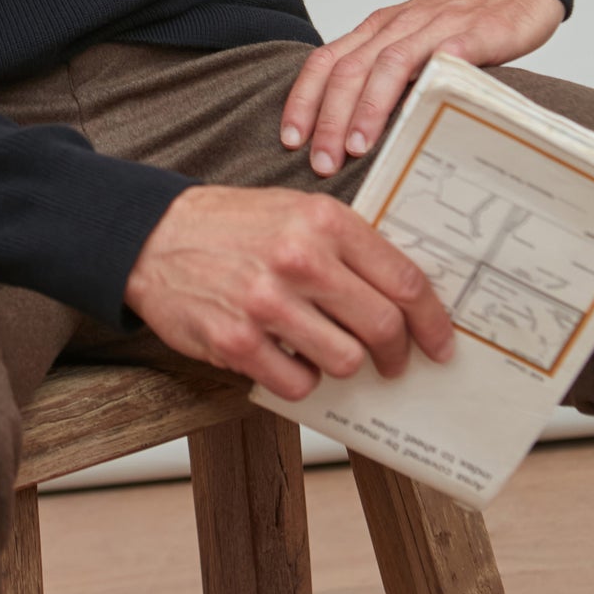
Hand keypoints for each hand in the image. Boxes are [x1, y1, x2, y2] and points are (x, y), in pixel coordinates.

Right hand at [123, 184, 455, 400]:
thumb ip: (346, 245)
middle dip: (395, 354)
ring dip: (342, 364)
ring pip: (345, 361)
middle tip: (391, 362)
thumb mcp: (295, 211)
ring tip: (321, 349)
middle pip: (383, 327)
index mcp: (323, 220)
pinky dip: (299, 378)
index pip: (403, 280)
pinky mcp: (238, 342)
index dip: (432, 321)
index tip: (439, 343)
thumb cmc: (231, 225)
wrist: (153, 235)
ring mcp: (268, 303)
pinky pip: (297, 383)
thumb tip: (403, 295)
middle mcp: (300, 258)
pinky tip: (285, 357)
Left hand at [279, 0, 565, 177]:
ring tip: (356, 148)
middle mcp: (396, 26)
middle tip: (320, 161)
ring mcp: (433, 28)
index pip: (326, 61)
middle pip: (348, 69)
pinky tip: (416, 116)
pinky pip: (443, 58)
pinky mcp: (472, 33)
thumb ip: (384, 78)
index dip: (303, 99)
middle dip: (328, 117)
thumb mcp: (411, 44)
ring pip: (386, 65)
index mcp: (377, 30)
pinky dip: (423, 85)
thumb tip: (351, 133)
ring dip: (367, 108)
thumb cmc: (460, 23)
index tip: (290, 140)